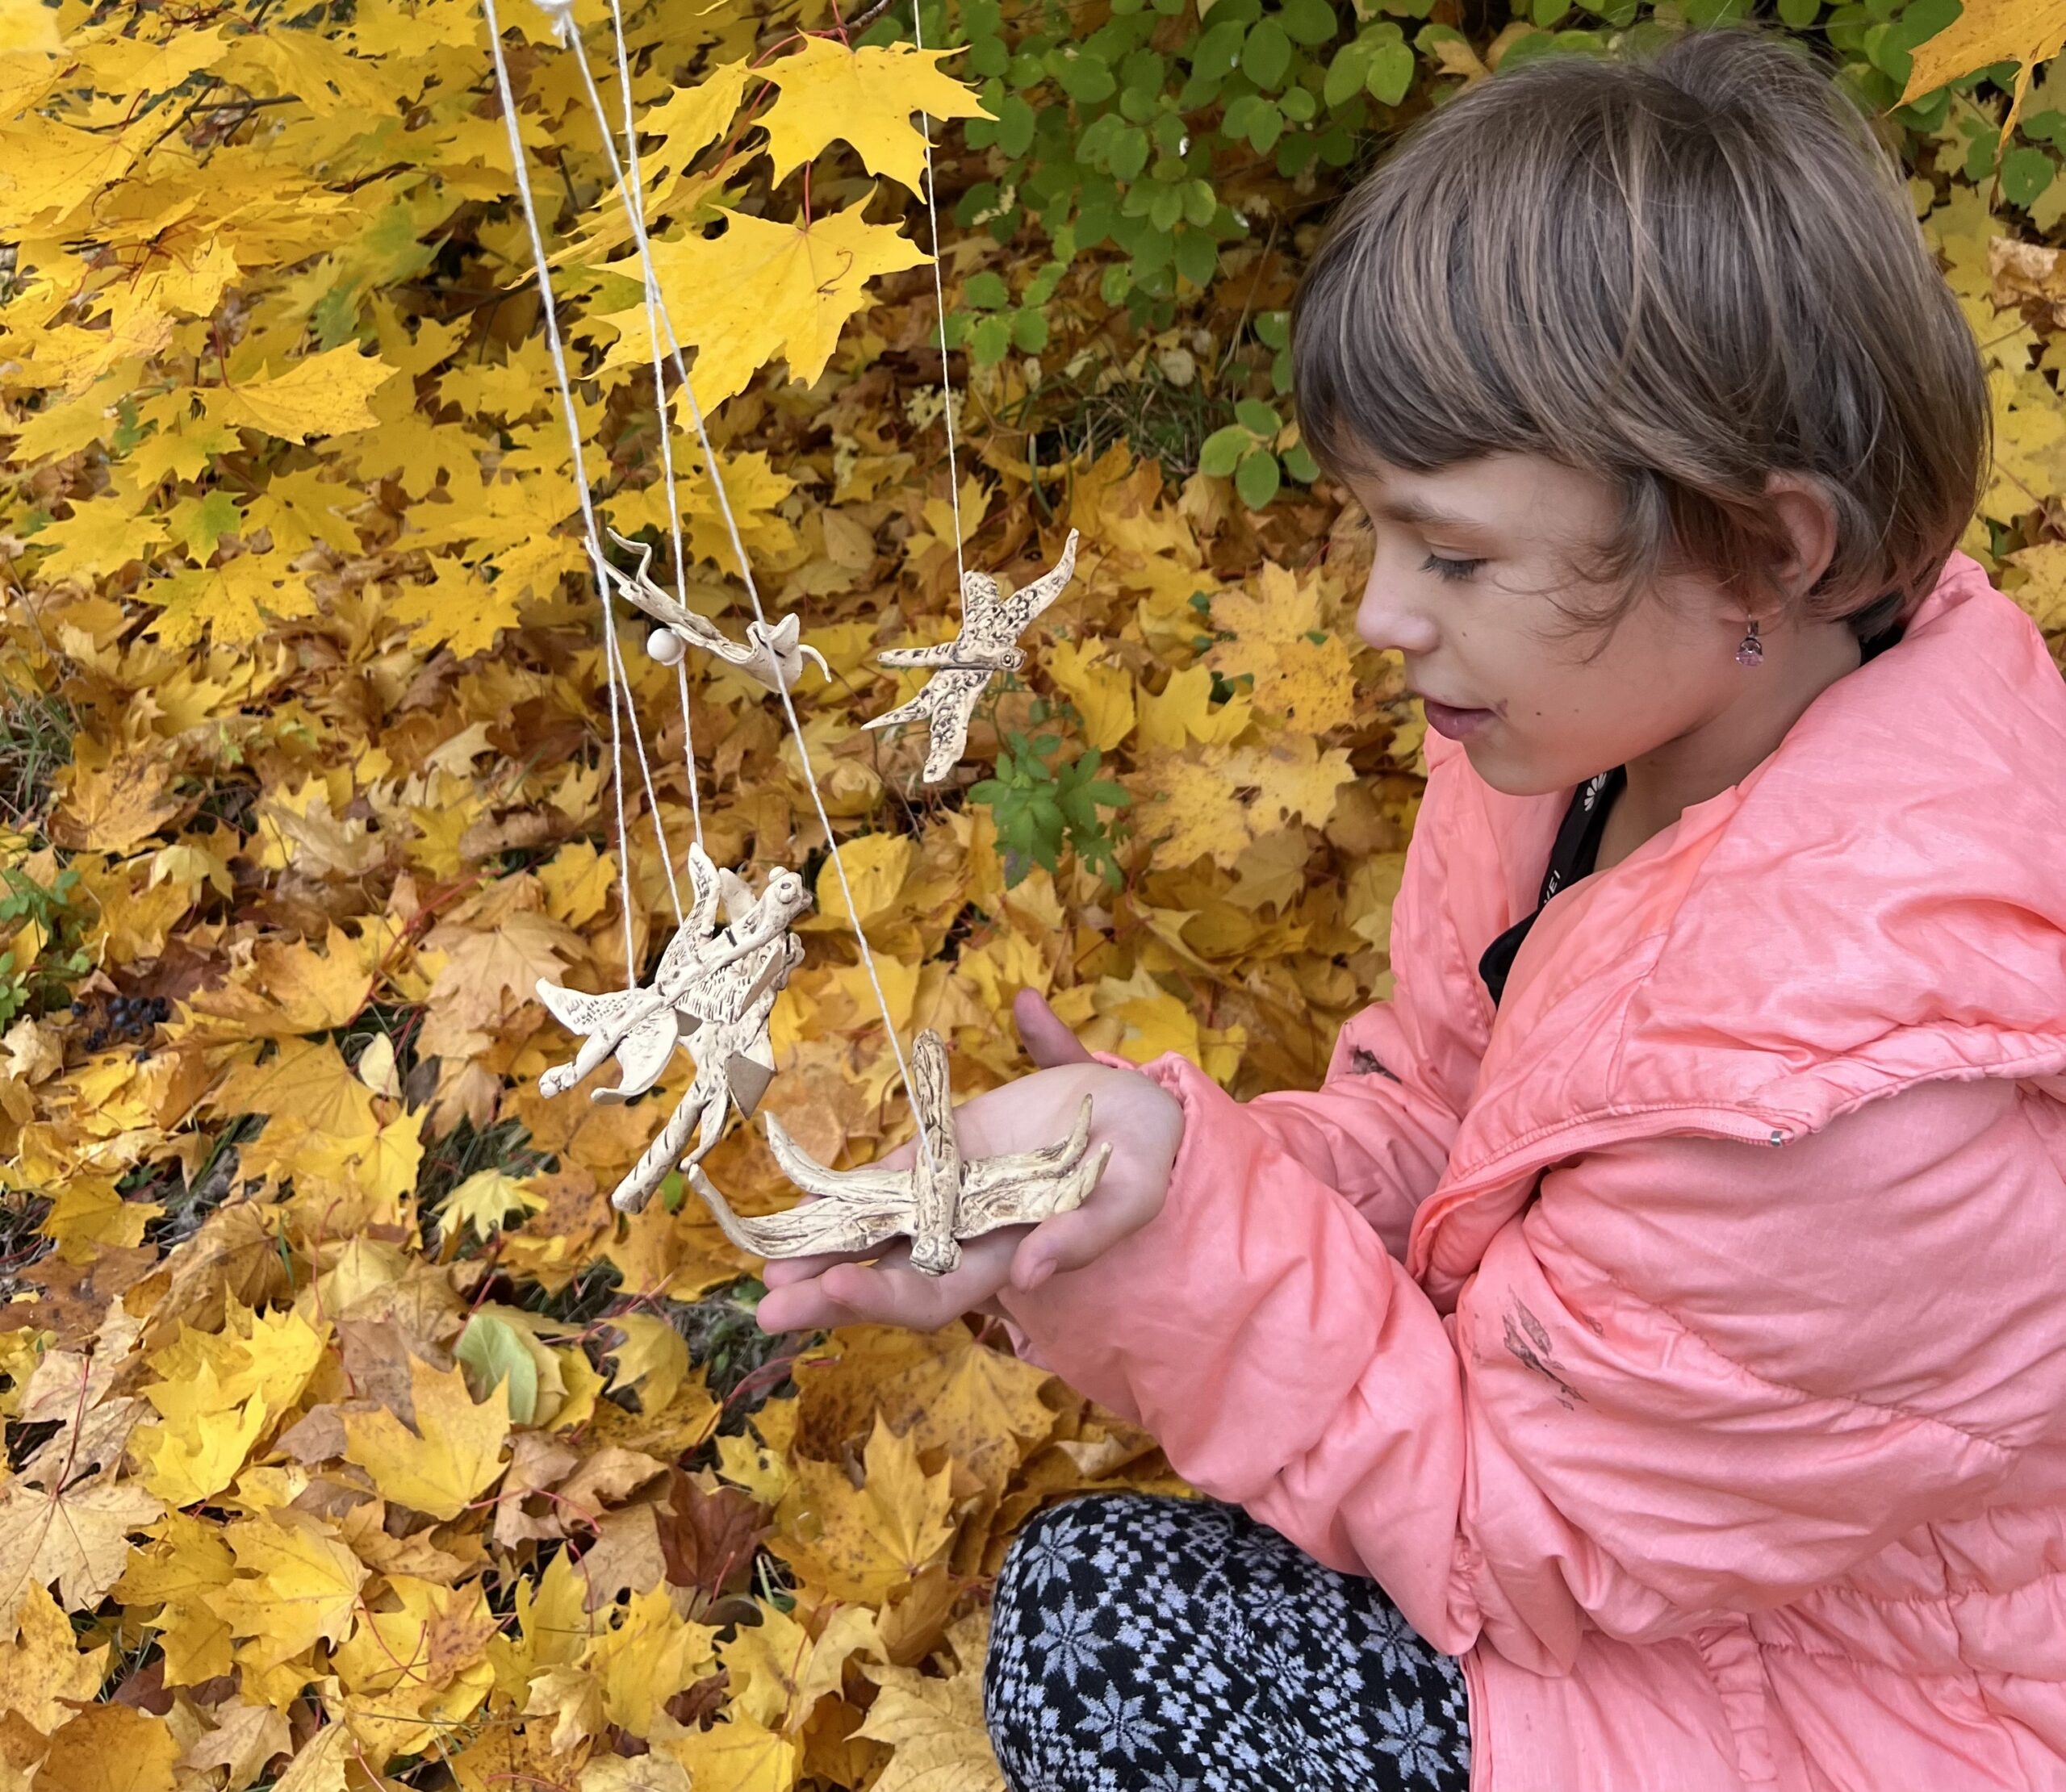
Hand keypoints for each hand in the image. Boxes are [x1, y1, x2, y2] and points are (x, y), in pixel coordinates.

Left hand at [754, 989, 1183, 1334]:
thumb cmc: (1144, 1162)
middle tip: (766, 1304)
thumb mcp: (1128, 1199)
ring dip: (823, 1246)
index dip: (883, 1297)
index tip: (832, 1286)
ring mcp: (951, 1193)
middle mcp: (968, 1236)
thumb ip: (1081, 1237)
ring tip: (767, 1262)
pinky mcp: (946, 1149)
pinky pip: (888, 1177)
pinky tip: (802, 1203)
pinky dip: (845, 1192)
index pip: (935, 1295)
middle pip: (888, 1274)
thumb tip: (1030, 1278)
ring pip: (876, 1230)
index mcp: (1007, 1259)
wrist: (1143, 1115)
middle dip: (828, 1291)